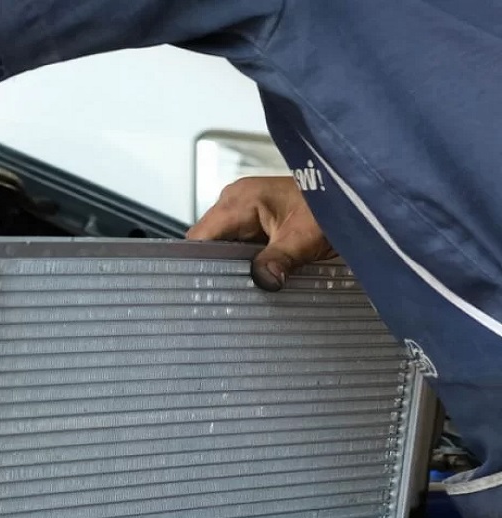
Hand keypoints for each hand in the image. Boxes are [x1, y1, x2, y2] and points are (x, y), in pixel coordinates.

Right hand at [186, 177, 335, 289]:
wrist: (351, 196)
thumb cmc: (329, 202)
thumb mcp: (303, 237)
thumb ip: (279, 259)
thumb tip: (262, 280)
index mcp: (238, 199)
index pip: (199, 236)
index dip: (198, 261)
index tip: (205, 284)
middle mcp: (235, 203)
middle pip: (206, 243)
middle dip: (216, 267)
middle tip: (230, 289)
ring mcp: (243, 213)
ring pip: (221, 247)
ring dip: (231, 265)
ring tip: (244, 282)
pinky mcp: (254, 224)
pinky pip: (237, 247)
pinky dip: (243, 262)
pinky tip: (255, 273)